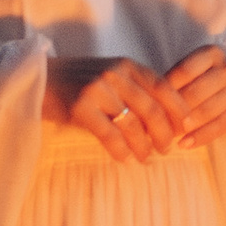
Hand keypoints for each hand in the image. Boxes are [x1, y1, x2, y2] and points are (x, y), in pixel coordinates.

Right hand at [46, 54, 184, 163]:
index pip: (163, 86)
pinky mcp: (80, 107)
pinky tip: (125, 159)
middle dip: (163, 133)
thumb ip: (134, 89)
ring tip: (145, 157)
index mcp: (127, 65)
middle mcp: (115, 74)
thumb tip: (165, 119)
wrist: (37, 79)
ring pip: (133, 124)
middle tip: (166, 149)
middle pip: (152, 108)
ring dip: (143, 146)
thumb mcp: (110, 75)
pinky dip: (121, 150)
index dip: (179, 109)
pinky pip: (110, 135)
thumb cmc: (77, 82)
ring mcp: (97, 89)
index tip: (187, 127)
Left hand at [161, 44, 225, 146]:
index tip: (152, 105)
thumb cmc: (215, 76)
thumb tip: (151, 101)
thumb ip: (179, 79)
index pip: (184, 71)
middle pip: (194, 93)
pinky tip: (185, 144)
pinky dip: (200, 137)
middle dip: (173, 112)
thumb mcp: (200, 67)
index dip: (167, 90)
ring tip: (167, 137)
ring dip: (185, 127)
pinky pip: (220, 126)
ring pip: (206, 111)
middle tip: (156, 125)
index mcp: (212, 54)